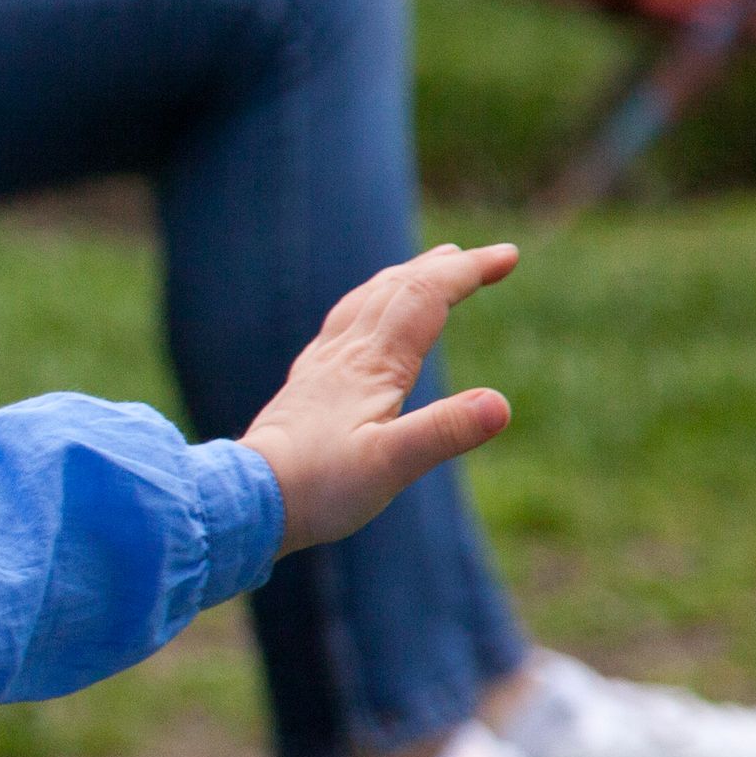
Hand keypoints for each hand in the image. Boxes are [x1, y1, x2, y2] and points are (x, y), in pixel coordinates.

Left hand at [242, 242, 519, 552]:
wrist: (248, 501)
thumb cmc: (319, 488)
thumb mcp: (392, 465)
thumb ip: (444, 432)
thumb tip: (499, 405)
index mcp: (374, 365)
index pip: (426, 299)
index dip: (468, 273)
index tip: (507, 255)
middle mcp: (345, 355)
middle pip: (397, 290)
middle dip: (443, 269)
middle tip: (483, 257)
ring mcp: (321, 368)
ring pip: (364, 303)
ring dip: (402, 280)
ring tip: (425, 269)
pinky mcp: (304, 387)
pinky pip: (339, 328)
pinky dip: (365, 308)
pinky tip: (359, 322)